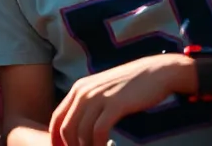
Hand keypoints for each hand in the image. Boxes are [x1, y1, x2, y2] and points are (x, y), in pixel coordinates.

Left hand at [49, 54, 189, 145]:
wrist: (155, 72)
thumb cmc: (131, 85)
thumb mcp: (102, 91)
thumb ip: (89, 105)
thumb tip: (79, 127)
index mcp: (78, 89)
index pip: (56, 118)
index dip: (55, 138)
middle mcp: (83, 92)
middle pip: (65, 128)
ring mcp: (98, 97)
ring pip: (80, 132)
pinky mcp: (114, 105)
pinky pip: (99, 131)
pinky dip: (99, 145)